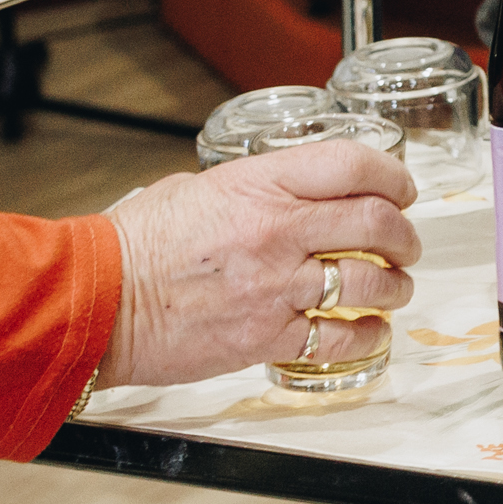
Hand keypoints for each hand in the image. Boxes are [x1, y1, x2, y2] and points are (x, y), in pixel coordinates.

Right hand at [94, 140, 419, 389]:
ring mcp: (276, 287)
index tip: (402, 188)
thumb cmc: (133, 245)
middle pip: (376, 224)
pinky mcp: (266, 337)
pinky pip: (339, 337)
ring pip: (369, 282)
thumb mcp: (197, 188)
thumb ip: (253, 187)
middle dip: (404, 234)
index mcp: (260, 185)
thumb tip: (290, 190)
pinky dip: (367, 333)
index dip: (393, 176)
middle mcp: (277, 232)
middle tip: (406, 241)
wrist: (96, 303)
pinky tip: (372, 329)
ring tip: (396, 286)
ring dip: (395, 285)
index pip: (353, 166)